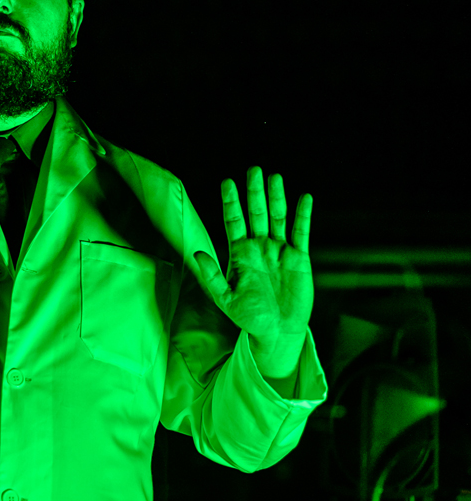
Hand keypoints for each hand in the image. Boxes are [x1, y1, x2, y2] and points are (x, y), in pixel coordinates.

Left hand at [193, 168, 313, 367]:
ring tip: (274, 177)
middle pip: (256, 213)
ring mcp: (279, 250)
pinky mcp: (298, 258)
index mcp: (239, 254)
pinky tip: (304, 198)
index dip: (231, 202)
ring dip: (276, 198)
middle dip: (254, 192)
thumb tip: (195, 253)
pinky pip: (301, 232)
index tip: (227, 182)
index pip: (233, 221)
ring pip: (277, 218)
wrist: (276, 331)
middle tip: (253, 169)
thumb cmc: (248, 317)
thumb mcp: (225, 298)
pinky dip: (303, 215)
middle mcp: (259, 247)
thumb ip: (211, 275)